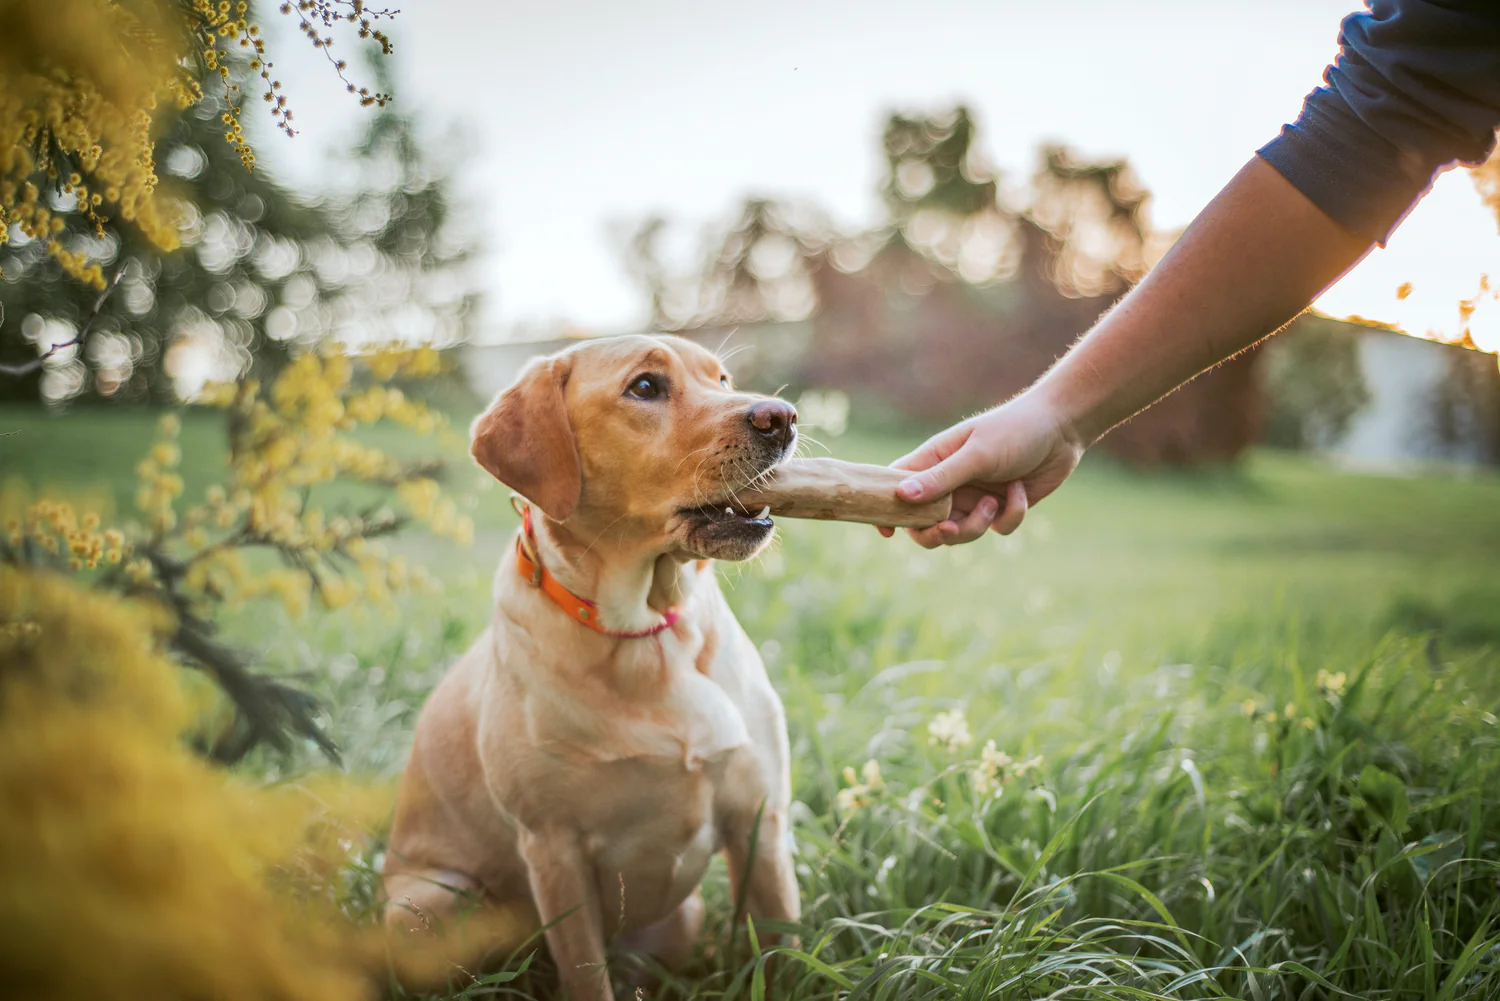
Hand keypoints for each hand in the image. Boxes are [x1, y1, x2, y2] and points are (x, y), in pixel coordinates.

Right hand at [877, 391, 1085, 547]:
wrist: (1063, 428)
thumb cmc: (1014, 430)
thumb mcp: (976, 454)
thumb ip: (941, 477)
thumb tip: (902, 497)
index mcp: (933, 461)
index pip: (895, 486)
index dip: (886, 510)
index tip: (886, 532)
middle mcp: (949, 483)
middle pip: (923, 523)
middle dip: (934, 533)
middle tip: (948, 530)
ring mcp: (974, 498)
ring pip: (959, 533)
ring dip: (977, 525)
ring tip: (994, 502)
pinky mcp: (1001, 509)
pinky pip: (996, 529)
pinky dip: (1010, 516)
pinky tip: (1020, 492)